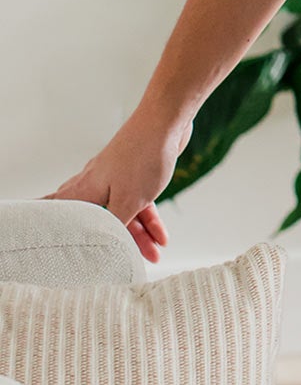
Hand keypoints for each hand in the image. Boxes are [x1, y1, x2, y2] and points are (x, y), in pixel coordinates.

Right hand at [41, 115, 192, 263]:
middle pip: (97, 219)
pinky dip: (149, 217)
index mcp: (85, 189)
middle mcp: (96, 182)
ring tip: (155, 254)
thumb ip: (115, 225)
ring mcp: (116, 178)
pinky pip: (139, 202)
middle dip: (111, 242)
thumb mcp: (129, 200)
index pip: (60, 213)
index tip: (49, 242)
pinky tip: (162, 235)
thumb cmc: (142, 155)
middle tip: (123, 263)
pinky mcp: (135, 174)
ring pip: (123, 213)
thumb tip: (105, 245)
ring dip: (139, 234)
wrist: (167, 121)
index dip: (53, 228)